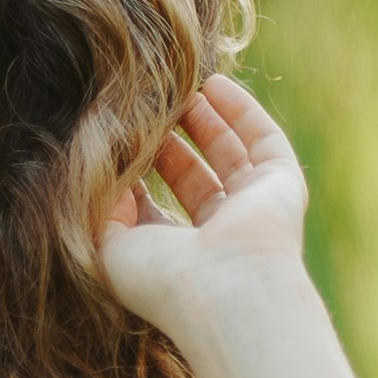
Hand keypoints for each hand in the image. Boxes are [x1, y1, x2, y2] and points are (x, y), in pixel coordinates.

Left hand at [95, 77, 311, 341]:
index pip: (153, 205)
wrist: (223, 293)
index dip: (134, 169)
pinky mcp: (281, 185)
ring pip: (228, 154)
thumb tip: (96, 168)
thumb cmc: (159, 278)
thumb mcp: (107, 243)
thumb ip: (97, 204)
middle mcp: (217, 234)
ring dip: (203, 119)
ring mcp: (252, 209)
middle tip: (144, 106)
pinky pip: (262, 139)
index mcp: (176, 255)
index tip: (112, 136)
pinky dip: (241, 110)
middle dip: (167, 139)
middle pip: (191, 176)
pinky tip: (214, 84)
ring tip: (177, 87)